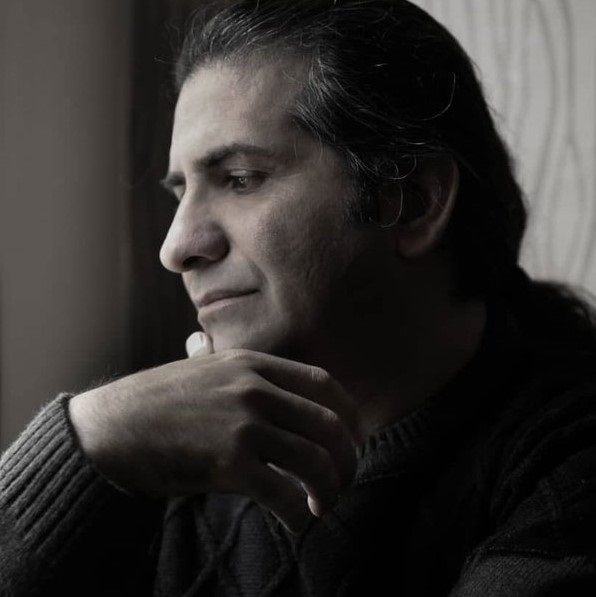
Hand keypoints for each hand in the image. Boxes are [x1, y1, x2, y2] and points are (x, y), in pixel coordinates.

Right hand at [69, 345, 360, 533]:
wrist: (110, 428)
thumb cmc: (156, 402)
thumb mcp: (202, 370)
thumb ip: (232, 369)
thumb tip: (242, 368)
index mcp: (253, 364)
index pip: (324, 383)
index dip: (348, 414)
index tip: (351, 438)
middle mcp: (255, 389)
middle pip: (329, 425)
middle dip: (347, 459)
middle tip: (344, 480)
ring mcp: (243, 424)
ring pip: (314, 460)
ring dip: (329, 490)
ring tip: (322, 506)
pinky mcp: (228, 463)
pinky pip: (283, 494)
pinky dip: (298, 514)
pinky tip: (295, 523)